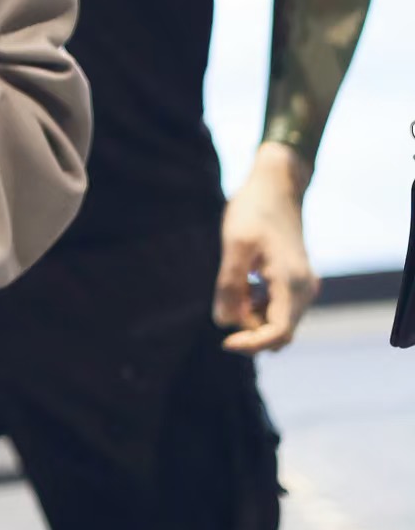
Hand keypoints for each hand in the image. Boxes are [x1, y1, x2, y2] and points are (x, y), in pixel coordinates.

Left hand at [215, 143, 319, 354]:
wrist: (277, 185)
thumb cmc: (253, 210)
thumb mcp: (235, 244)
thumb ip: (229, 285)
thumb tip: (224, 323)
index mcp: (292, 283)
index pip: (278, 333)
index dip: (251, 344)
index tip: (224, 343)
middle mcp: (305, 289)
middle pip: (280, 333)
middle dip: (250, 332)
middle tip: (224, 306)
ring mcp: (304, 286)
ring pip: (279, 322)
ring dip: (253, 318)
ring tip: (234, 287)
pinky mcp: (297, 281)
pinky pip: (279, 308)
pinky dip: (259, 307)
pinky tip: (244, 285)